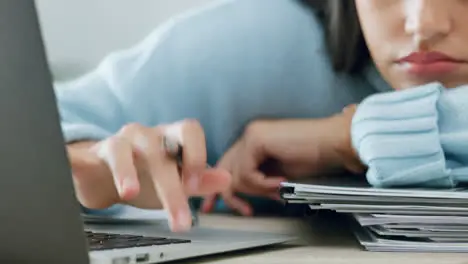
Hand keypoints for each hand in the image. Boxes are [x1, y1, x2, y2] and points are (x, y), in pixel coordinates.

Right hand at [67, 120, 230, 231]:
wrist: (106, 177)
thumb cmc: (145, 176)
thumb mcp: (176, 180)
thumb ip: (201, 179)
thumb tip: (226, 178)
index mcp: (168, 138)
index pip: (189, 129)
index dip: (197, 154)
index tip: (196, 185)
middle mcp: (142, 136)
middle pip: (157, 151)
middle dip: (170, 187)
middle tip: (178, 218)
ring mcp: (115, 143)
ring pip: (120, 148)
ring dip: (125, 171)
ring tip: (130, 193)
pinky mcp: (88, 156)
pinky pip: (77, 155)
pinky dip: (72, 159)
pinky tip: (70, 165)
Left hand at [201, 107, 364, 214]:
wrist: (333, 143)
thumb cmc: (315, 157)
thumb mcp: (279, 174)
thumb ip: (259, 181)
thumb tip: (246, 197)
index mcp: (254, 142)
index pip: (228, 165)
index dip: (225, 188)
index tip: (225, 206)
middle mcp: (249, 136)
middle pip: (224, 169)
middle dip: (230, 194)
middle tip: (243, 210)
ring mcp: (251, 135)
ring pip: (235, 175)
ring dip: (258, 190)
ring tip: (278, 189)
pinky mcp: (256, 140)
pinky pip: (247, 172)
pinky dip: (262, 184)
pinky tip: (280, 182)